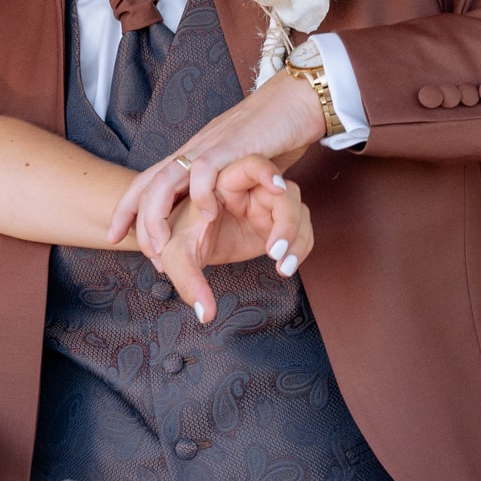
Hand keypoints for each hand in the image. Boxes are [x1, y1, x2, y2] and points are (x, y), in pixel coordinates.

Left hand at [109, 73, 324, 257]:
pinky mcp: (233, 146)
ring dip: (158, 216)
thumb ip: (224, 183)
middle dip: (136, 220)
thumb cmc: (273, 133)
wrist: (297, 100)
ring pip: (166, 180)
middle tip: (137, 251)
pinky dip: (201, 195)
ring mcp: (210, 147)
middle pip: (149, 183)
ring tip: (162, 247)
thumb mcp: (238, 165)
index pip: (148, 181)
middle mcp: (194, 150)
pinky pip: (205, 171)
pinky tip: (210, 216)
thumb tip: (218, 210)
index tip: (115, 236)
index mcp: (193, 154)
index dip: (128, 209)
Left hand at [146, 159, 314, 320]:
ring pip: (297, 210)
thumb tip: (205, 315)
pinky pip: (301, 228)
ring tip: (281, 266)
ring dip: (295, 237)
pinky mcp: (278, 221)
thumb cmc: (182, 240)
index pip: (251, 165)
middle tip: (275, 250)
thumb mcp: (179, 257)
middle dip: (286, 221)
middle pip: (284, 191)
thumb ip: (190, 282)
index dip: (267, 173)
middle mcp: (249, 189)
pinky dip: (300, 247)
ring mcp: (266, 204)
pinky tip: (286, 267)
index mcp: (222, 183)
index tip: (274, 190)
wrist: (192, 246)